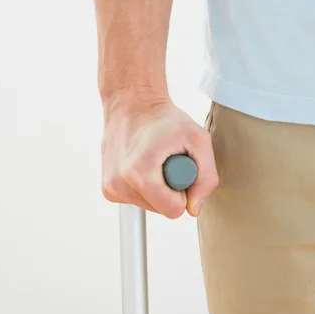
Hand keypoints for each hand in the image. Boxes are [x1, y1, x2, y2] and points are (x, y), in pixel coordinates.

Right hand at [101, 88, 218, 218]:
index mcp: (139, 174)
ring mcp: (110, 187)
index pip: (173, 210)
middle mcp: (118, 184)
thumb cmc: (164, 118)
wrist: (131, 103)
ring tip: (154, 159)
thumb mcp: (198, 139)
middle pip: (161, 209)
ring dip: (157, 187)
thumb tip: (194, 209)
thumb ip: (206, 178)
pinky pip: (137, 199)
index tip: (178, 166)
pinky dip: (145, 185)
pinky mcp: (107, 188)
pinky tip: (143, 163)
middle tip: (166, 159)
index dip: (184, 192)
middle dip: (170, 189)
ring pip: (149, 205)